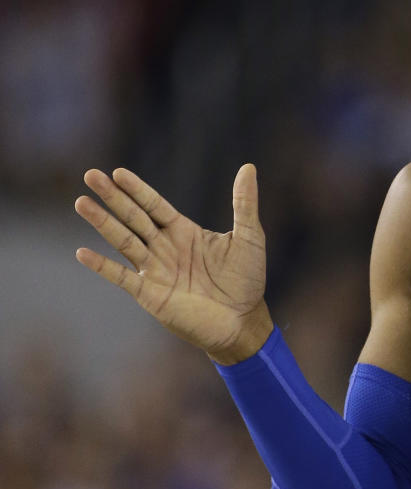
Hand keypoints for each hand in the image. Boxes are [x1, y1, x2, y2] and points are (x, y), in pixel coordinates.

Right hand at [75, 164, 272, 363]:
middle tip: (91, 175)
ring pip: (124, 241)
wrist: (244, 321)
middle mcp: (165, 248)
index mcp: (184, 232)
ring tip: (82, 203)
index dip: (137, 190)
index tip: (118, 172)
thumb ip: (244, 203)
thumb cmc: (247, 280)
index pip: (154, 205)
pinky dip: (103, 266)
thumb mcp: (249, 237)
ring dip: (103, 223)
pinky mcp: (151, 294)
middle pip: (134, 218)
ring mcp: (156, 270)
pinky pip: (123, 277)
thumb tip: (248, 167)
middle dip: (113, 198)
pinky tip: (83, 252)